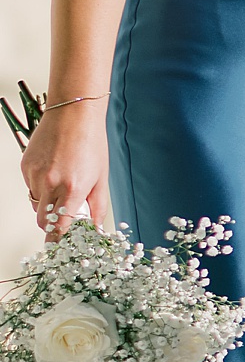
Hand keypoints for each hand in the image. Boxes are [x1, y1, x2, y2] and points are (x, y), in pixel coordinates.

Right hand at [21, 103, 111, 240]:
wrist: (73, 115)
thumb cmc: (91, 144)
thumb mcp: (101, 178)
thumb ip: (98, 206)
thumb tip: (96, 227)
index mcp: (72, 190)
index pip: (60, 226)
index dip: (58, 239)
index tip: (59, 246)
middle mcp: (51, 184)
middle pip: (43, 221)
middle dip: (51, 226)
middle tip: (61, 220)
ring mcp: (35, 175)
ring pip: (35, 204)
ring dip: (46, 205)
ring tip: (61, 187)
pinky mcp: (26, 166)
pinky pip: (30, 186)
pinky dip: (39, 187)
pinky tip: (53, 172)